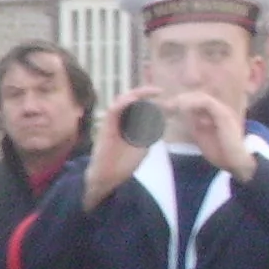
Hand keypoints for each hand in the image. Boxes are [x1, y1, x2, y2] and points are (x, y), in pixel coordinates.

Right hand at [81, 87, 161, 210]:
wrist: (108, 177)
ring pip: (120, 102)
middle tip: (158, 91)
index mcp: (128, 124)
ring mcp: (112, 123)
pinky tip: (134, 99)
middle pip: (129, 100)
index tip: (162, 95)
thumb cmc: (122, 164)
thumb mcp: (142, 147)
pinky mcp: (107, 128)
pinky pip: (113, 111)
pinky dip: (123, 103)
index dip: (149, 99)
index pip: (137, 106)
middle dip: (143, 92)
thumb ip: (149, 134)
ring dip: (135, 94)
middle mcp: (119, 121)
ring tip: (149, 92)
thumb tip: (160, 123)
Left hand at [171, 91, 253, 180]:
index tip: (166, 108)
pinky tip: (182, 108)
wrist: (234, 161)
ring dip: (184, 99)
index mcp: (212, 113)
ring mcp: (221, 110)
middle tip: (166, 105)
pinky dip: (193, 103)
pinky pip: (207, 103)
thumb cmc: (219, 151)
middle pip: (196, 96)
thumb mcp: (199, 135)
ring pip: (201, 97)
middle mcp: (217, 109)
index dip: (179, 102)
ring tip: (172, 105)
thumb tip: (179, 115)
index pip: (195, 101)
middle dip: (180, 99)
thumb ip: (192, 124)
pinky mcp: (223, 114)